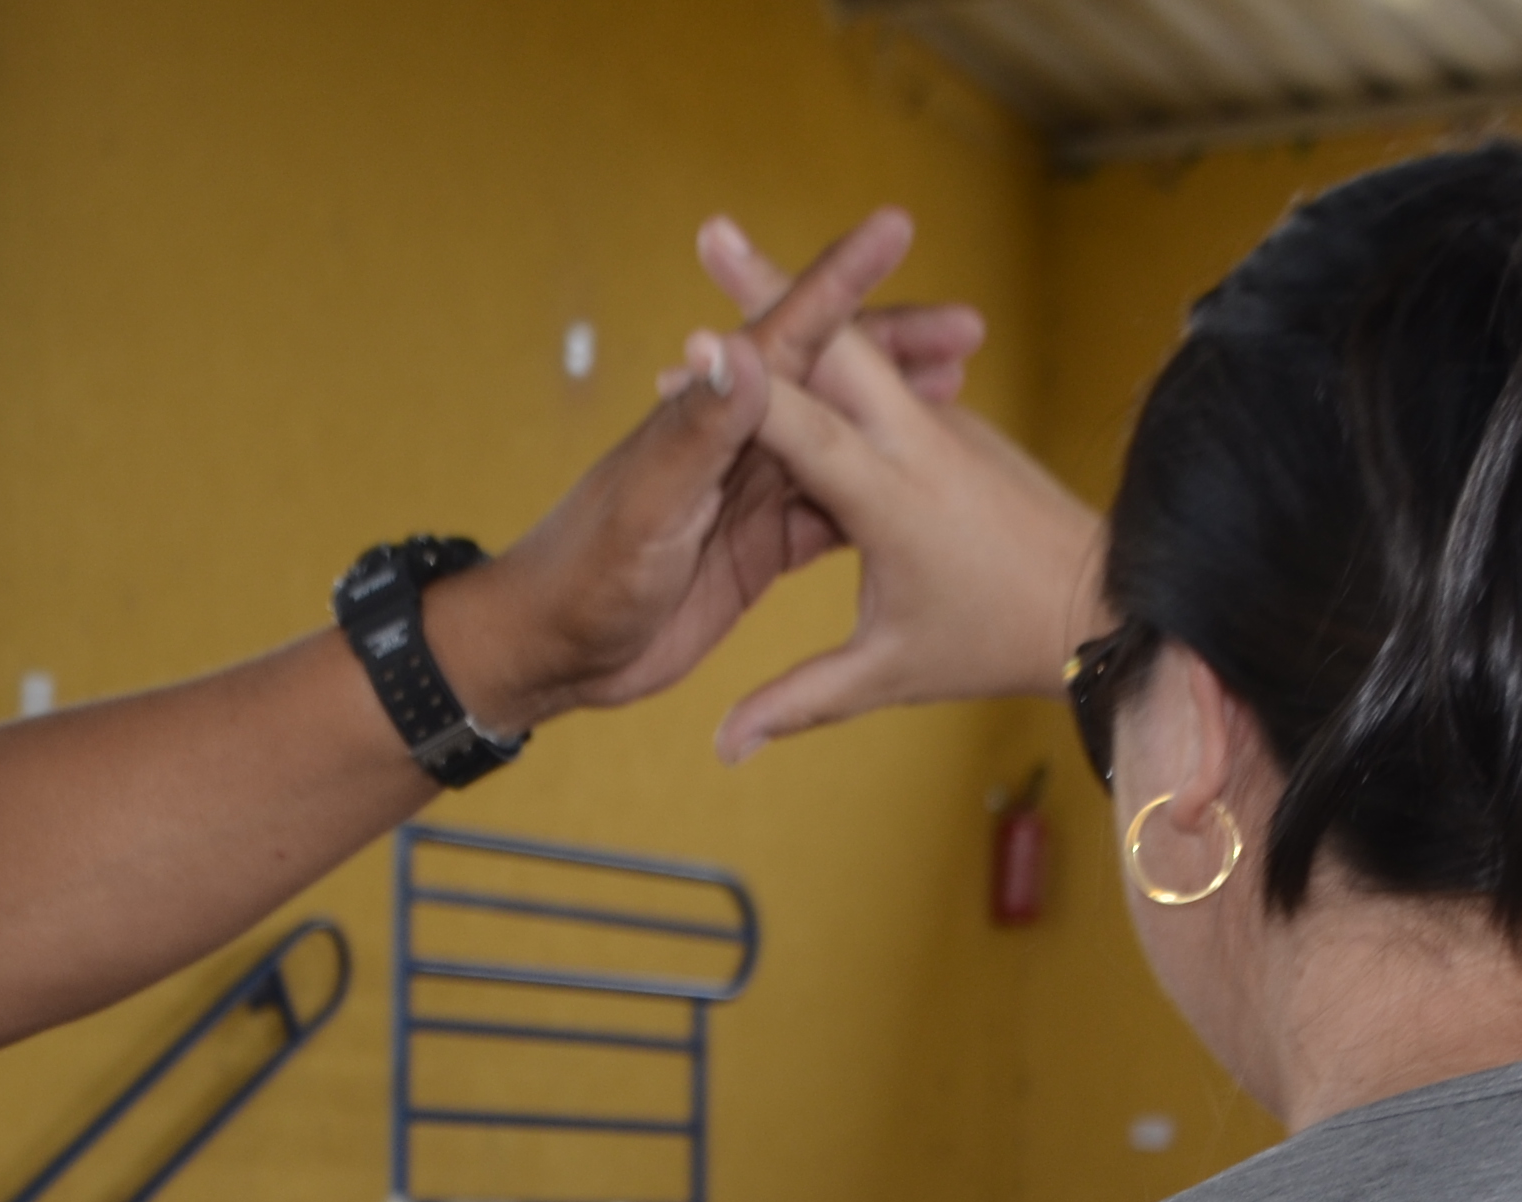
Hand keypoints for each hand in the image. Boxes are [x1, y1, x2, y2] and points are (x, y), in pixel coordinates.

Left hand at [427, 211, 985, 731]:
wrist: (552, 652)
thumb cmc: (584, 573)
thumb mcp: (648, 503)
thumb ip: (698, 428)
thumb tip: (740, 341)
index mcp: (711, 417)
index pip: (788, 335)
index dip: (841, 281)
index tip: (896, 227)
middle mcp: (735, 443)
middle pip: (832, 382)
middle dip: (897, 350)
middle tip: (969, 329)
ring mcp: (748, 493)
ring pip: (840, 443)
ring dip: (896, 419)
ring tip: (960, 395)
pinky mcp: (754, 545)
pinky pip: (827, 510)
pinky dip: (873, 494)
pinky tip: (916, 492)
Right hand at [690, 215, 1104, 759]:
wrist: (1102, 608)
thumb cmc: (991, 643)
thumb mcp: (888, 675)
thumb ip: (799, 701)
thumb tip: (723, 749)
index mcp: (891, 500)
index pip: (800, 428)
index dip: (741, 388)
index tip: (686, 345)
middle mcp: (919, 441)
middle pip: (839, 342)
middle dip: (775, 285)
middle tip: (712, 232)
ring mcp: (943, 421)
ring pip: (864, 345)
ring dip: (803, 308)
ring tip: (736, 256)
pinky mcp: (956, 421)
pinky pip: (888, 374)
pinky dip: (836, 354)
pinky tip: (793, 342)